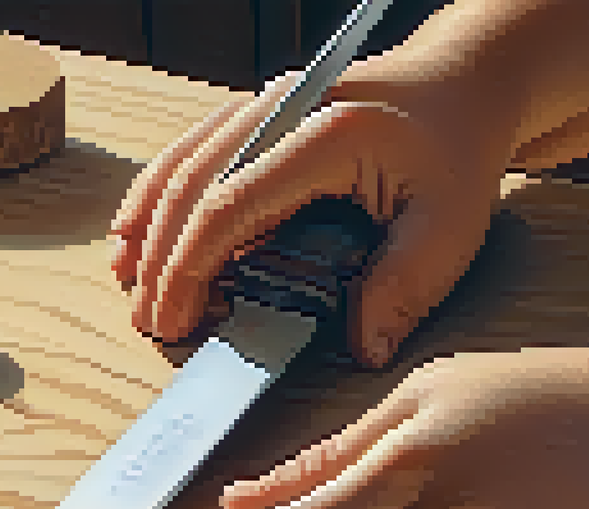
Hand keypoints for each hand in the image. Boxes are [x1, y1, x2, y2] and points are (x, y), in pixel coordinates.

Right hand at [109, 39, 527, 366]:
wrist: (463, 80)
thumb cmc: (458, 148)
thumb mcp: (451, 226)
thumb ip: (405, 288)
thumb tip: (362, 349)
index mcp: (324, 135)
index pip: (229, 205)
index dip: (190, 267)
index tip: (175, 321)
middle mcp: (282, 108)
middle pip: (191, 184)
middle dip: (159, 258)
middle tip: (147, 321)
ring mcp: (265, 104)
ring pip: (182, 161)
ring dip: (147, 223)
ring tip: (125, 280)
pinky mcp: (260, 112)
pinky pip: (194, 150)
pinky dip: (159, 192)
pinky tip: (138, 228)